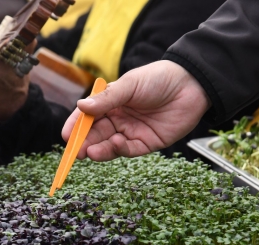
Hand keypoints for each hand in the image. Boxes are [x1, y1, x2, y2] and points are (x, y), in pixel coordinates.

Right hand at [62, 60, 209, 161]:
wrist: (192, 84)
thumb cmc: (158, 78)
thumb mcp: (129, 85)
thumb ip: (106, 99)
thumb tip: (81, 106)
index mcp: (109, 103)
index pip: (87, 117)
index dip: (75, 127)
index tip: (65, 136)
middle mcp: (117, 119)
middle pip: (95, 135)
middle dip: (83, 144)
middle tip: (75, 152)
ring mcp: (131, 132)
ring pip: (109, 145)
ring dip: (99, 149)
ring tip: (90, 152)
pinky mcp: (147, 143)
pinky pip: (129, 150)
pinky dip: (120, 150)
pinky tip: (116, 144)